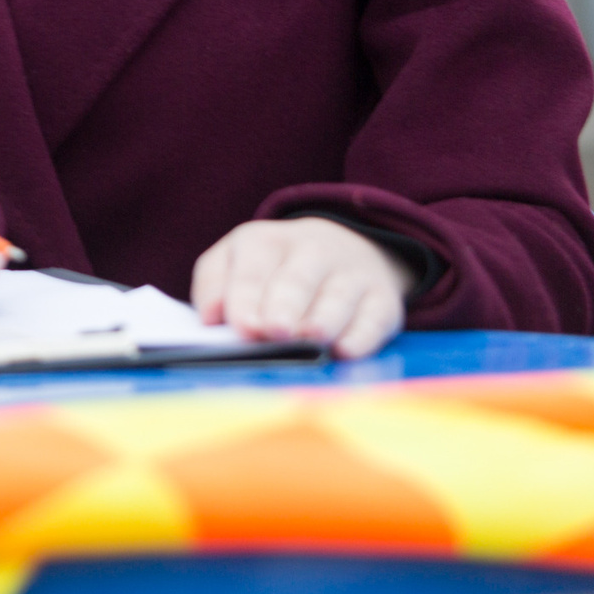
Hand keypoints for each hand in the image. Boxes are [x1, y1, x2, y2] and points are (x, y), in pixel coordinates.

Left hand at [191, 217, 414, 358]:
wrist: (346, 247)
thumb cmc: (273, 268)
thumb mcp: (234, 261)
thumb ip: (214, 286)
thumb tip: (209, 318)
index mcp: (265, 241)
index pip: (252, 271)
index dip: (246, 299)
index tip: (243, 327)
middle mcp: (312, 251)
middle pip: (296, 280)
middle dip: (284, 306)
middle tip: (275, 331)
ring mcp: (351, 274)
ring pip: (338, 297)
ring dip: (324, 319)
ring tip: (311, 338)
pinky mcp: (383, 300)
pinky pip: (374, 318)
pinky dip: (362, 336)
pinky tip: (346, 351)